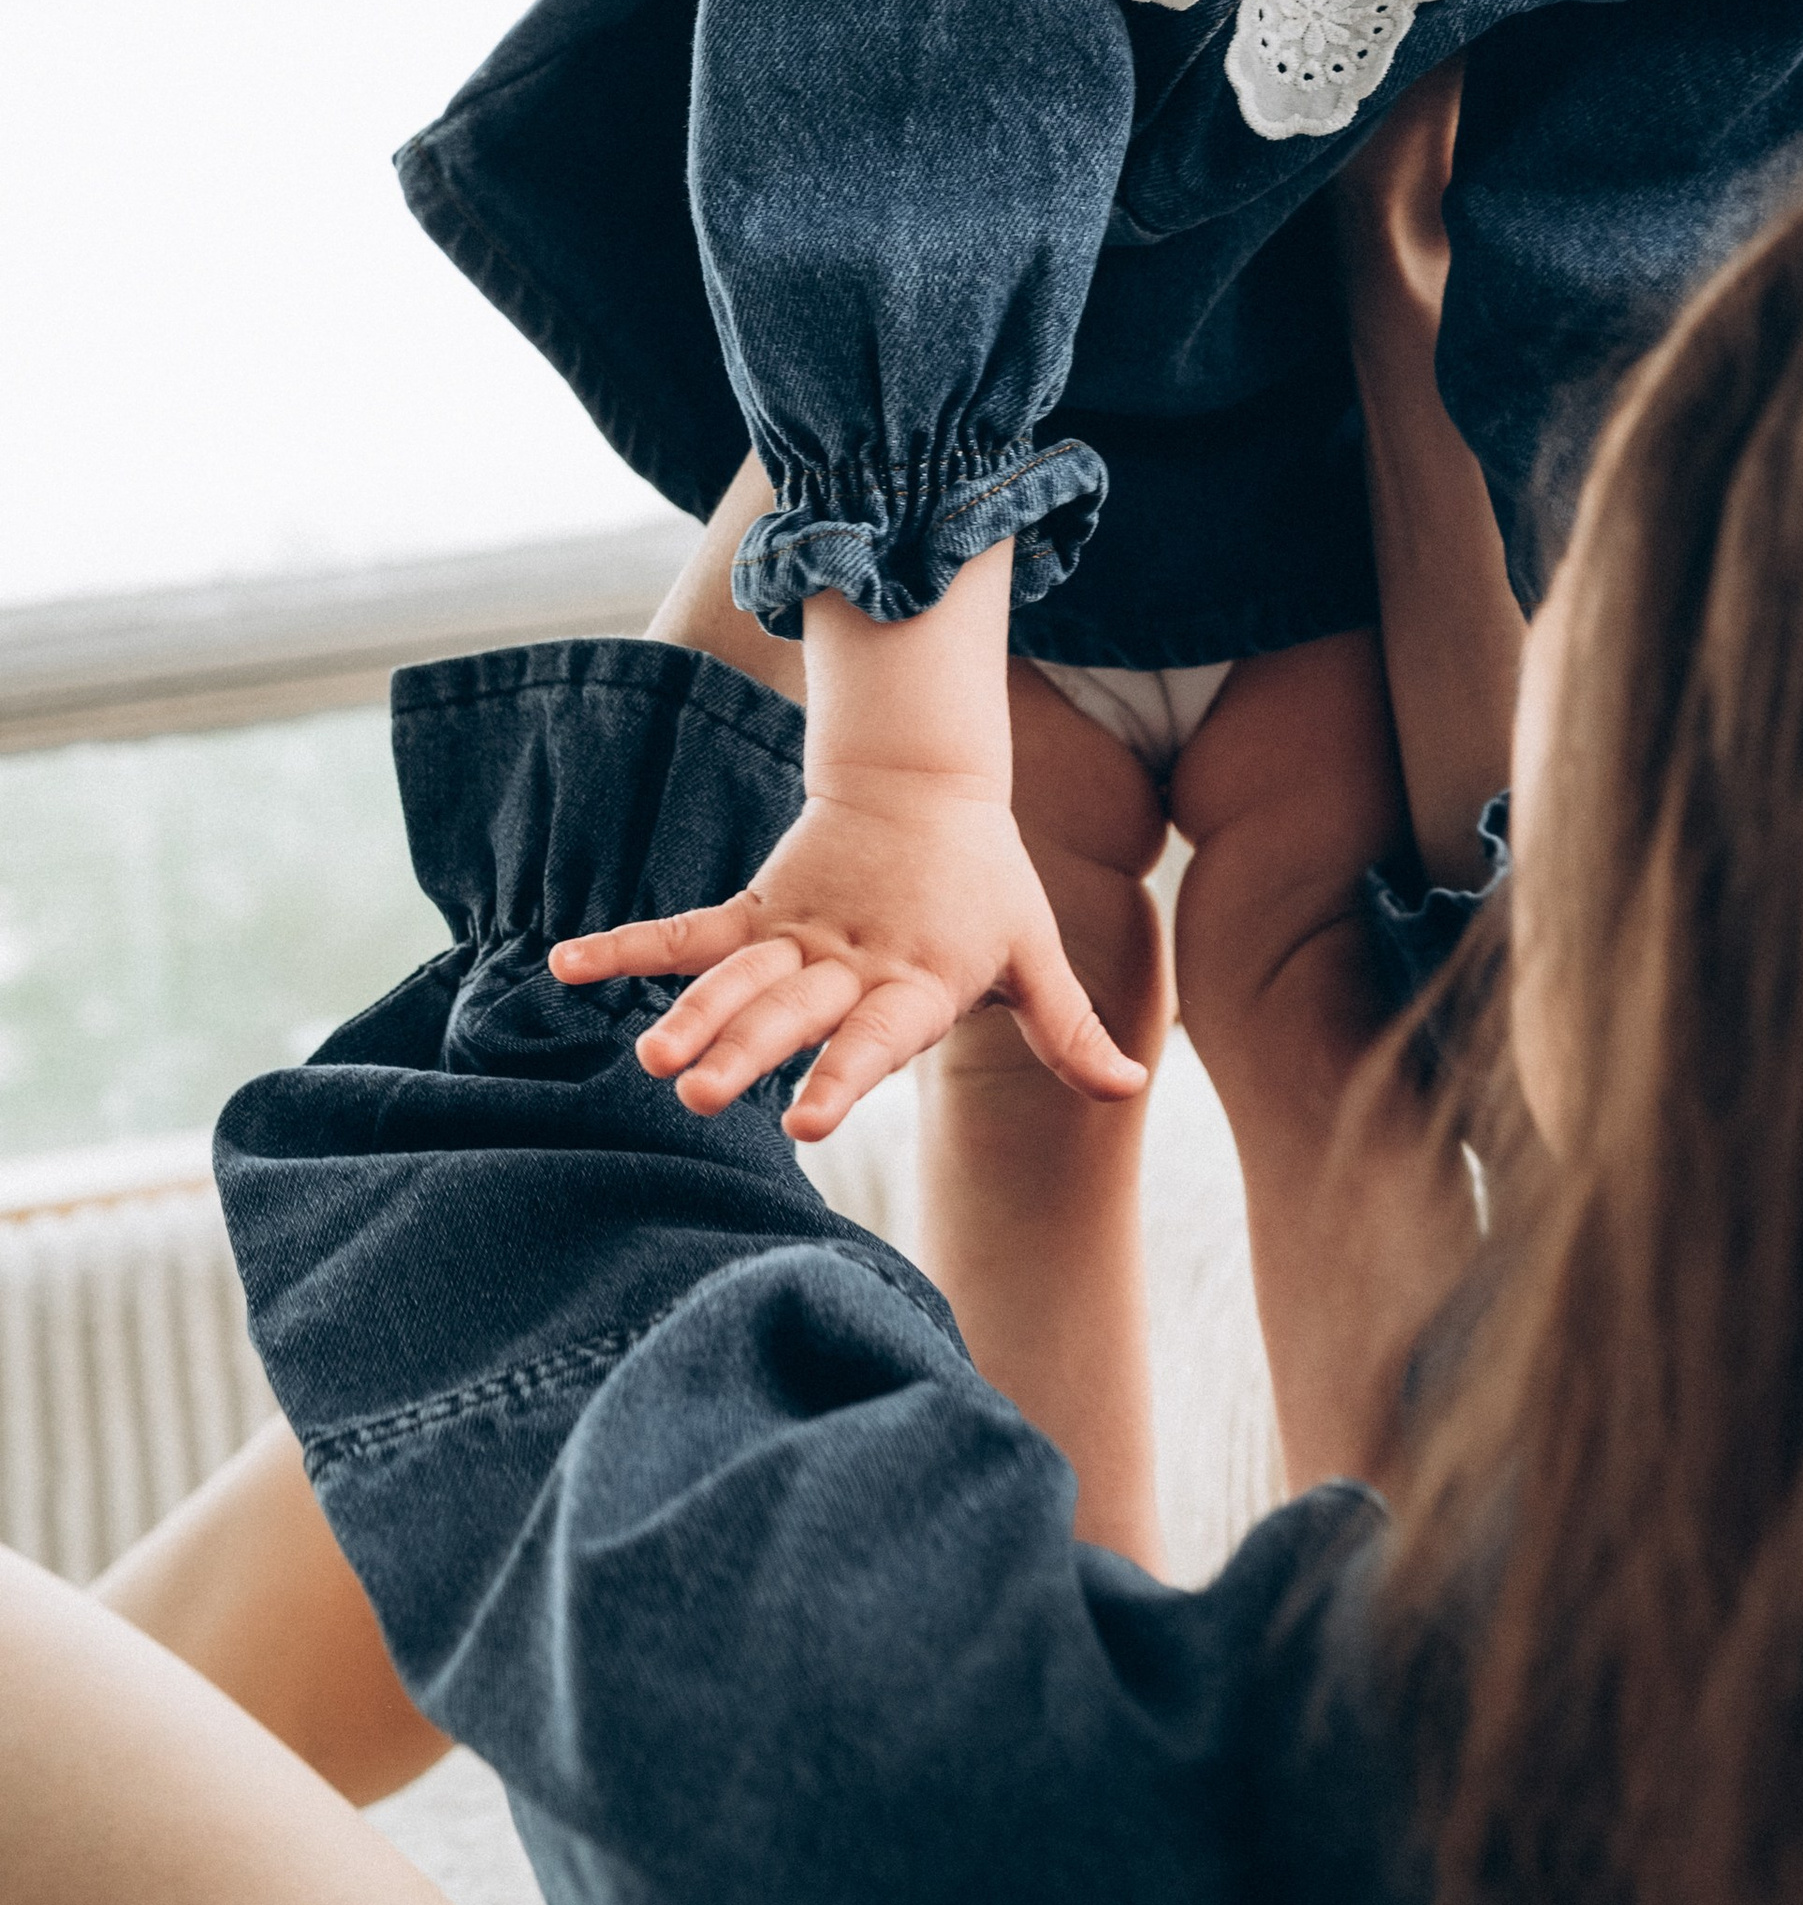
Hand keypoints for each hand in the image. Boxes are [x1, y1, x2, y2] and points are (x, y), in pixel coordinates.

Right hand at [549, 764, 1147, 1138]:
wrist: (927, 778)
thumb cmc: (986, 881)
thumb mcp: (1034, 949)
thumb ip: (1071, 1026)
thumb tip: (1135, 1089)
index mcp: (917, 977)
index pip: (878, 1035)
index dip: (844, 1077)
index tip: (809, 1126)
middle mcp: (848, 959)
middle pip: (791, 1011)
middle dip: (746, 1053)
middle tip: (700, 1096)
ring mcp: (795, 932)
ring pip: (735, 977)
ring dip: (690, 1014)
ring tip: (648, 1060)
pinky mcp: (758, 908)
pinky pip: (686, 932)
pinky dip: (626, 947)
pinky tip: (566, 967)